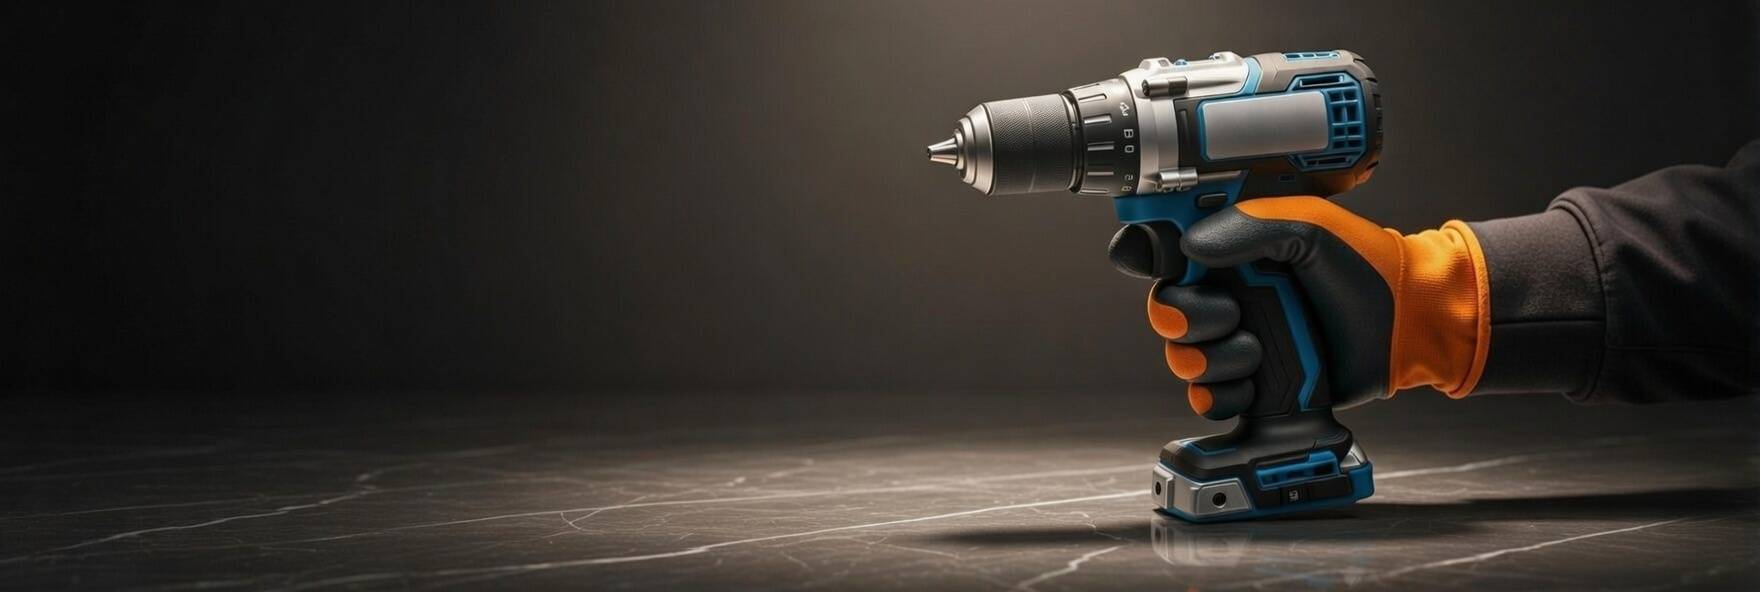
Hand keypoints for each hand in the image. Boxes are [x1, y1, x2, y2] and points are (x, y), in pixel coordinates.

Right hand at [1148, 196, 1490, 418]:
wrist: (1408, 324)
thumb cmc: (1365, 268)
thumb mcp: (1308, 226)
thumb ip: (1248, 226)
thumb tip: (1188, 248)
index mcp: (1230, 251)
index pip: (1160, 249)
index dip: (1145, 256)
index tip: (1161, 262)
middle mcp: (1225, 295)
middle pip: (1164, 311)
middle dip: (1186, 318)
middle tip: (1230, 315)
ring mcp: (1236, 341)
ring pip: (1181, 358)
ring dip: (1211, 360)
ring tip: (1257, 352)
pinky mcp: (1252, 385)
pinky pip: (1207, 399)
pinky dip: (1221, 396)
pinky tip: (1252, 384)